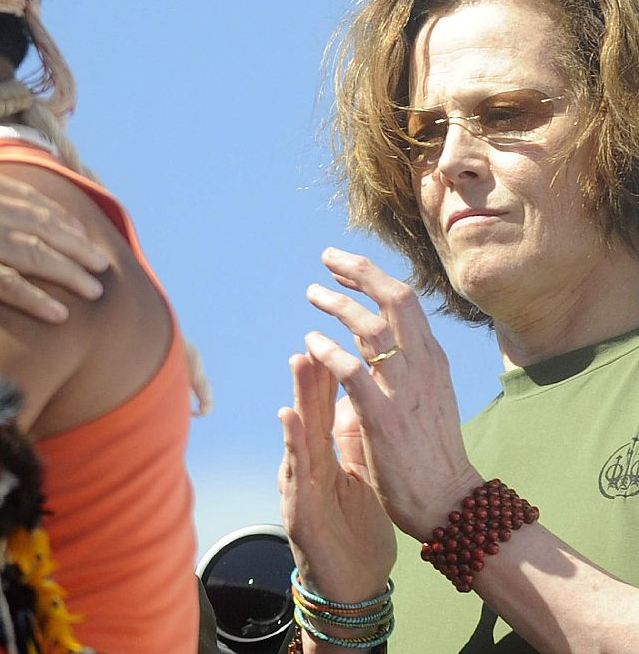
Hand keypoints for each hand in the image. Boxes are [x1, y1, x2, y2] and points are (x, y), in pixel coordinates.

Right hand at [0, 148, 109, 321]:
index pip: (27, 199)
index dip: (59, 219)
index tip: (80, 235)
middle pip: (41, 227)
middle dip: (76, 247)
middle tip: (102, 265)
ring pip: (34, 255)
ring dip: (69, 274)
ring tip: (94, 291)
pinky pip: (7, 285)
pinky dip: (37, 299)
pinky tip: (59, 314)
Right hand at [279, 351, 395, 603]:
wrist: (350, 581)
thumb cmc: (352, 529)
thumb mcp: (357, 475)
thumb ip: (351, 438)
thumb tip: (355, 399)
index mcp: (326, 454)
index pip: (327, 405)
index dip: (328, 370)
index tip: (332, 333)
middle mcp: (310, 464)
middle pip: (311, 410)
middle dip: (310, 372)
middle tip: (311, 330)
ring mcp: (302, 485)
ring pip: (300, 434)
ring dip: (298, 395)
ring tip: (298, 360)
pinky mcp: (300, 509)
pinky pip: (297, 472)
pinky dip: (293, 442)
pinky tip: (288, 417)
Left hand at [300, 247, 481, 536]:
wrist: (450, 501)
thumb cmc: (432, 450)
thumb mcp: (428, 395)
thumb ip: (408, 366)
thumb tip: (384, 338)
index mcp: (432, 360)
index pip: (404, 302)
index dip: (372, 276)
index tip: (342, 266)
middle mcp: (422, 367)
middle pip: (394, 300)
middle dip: (359, 272)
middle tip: (327, 258)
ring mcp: (404, 391)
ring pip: (370, 329)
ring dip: (337, 305)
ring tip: (312, 293)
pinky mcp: (382, 417)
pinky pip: (352, 372)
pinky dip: (329, 351)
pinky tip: (311, 341)